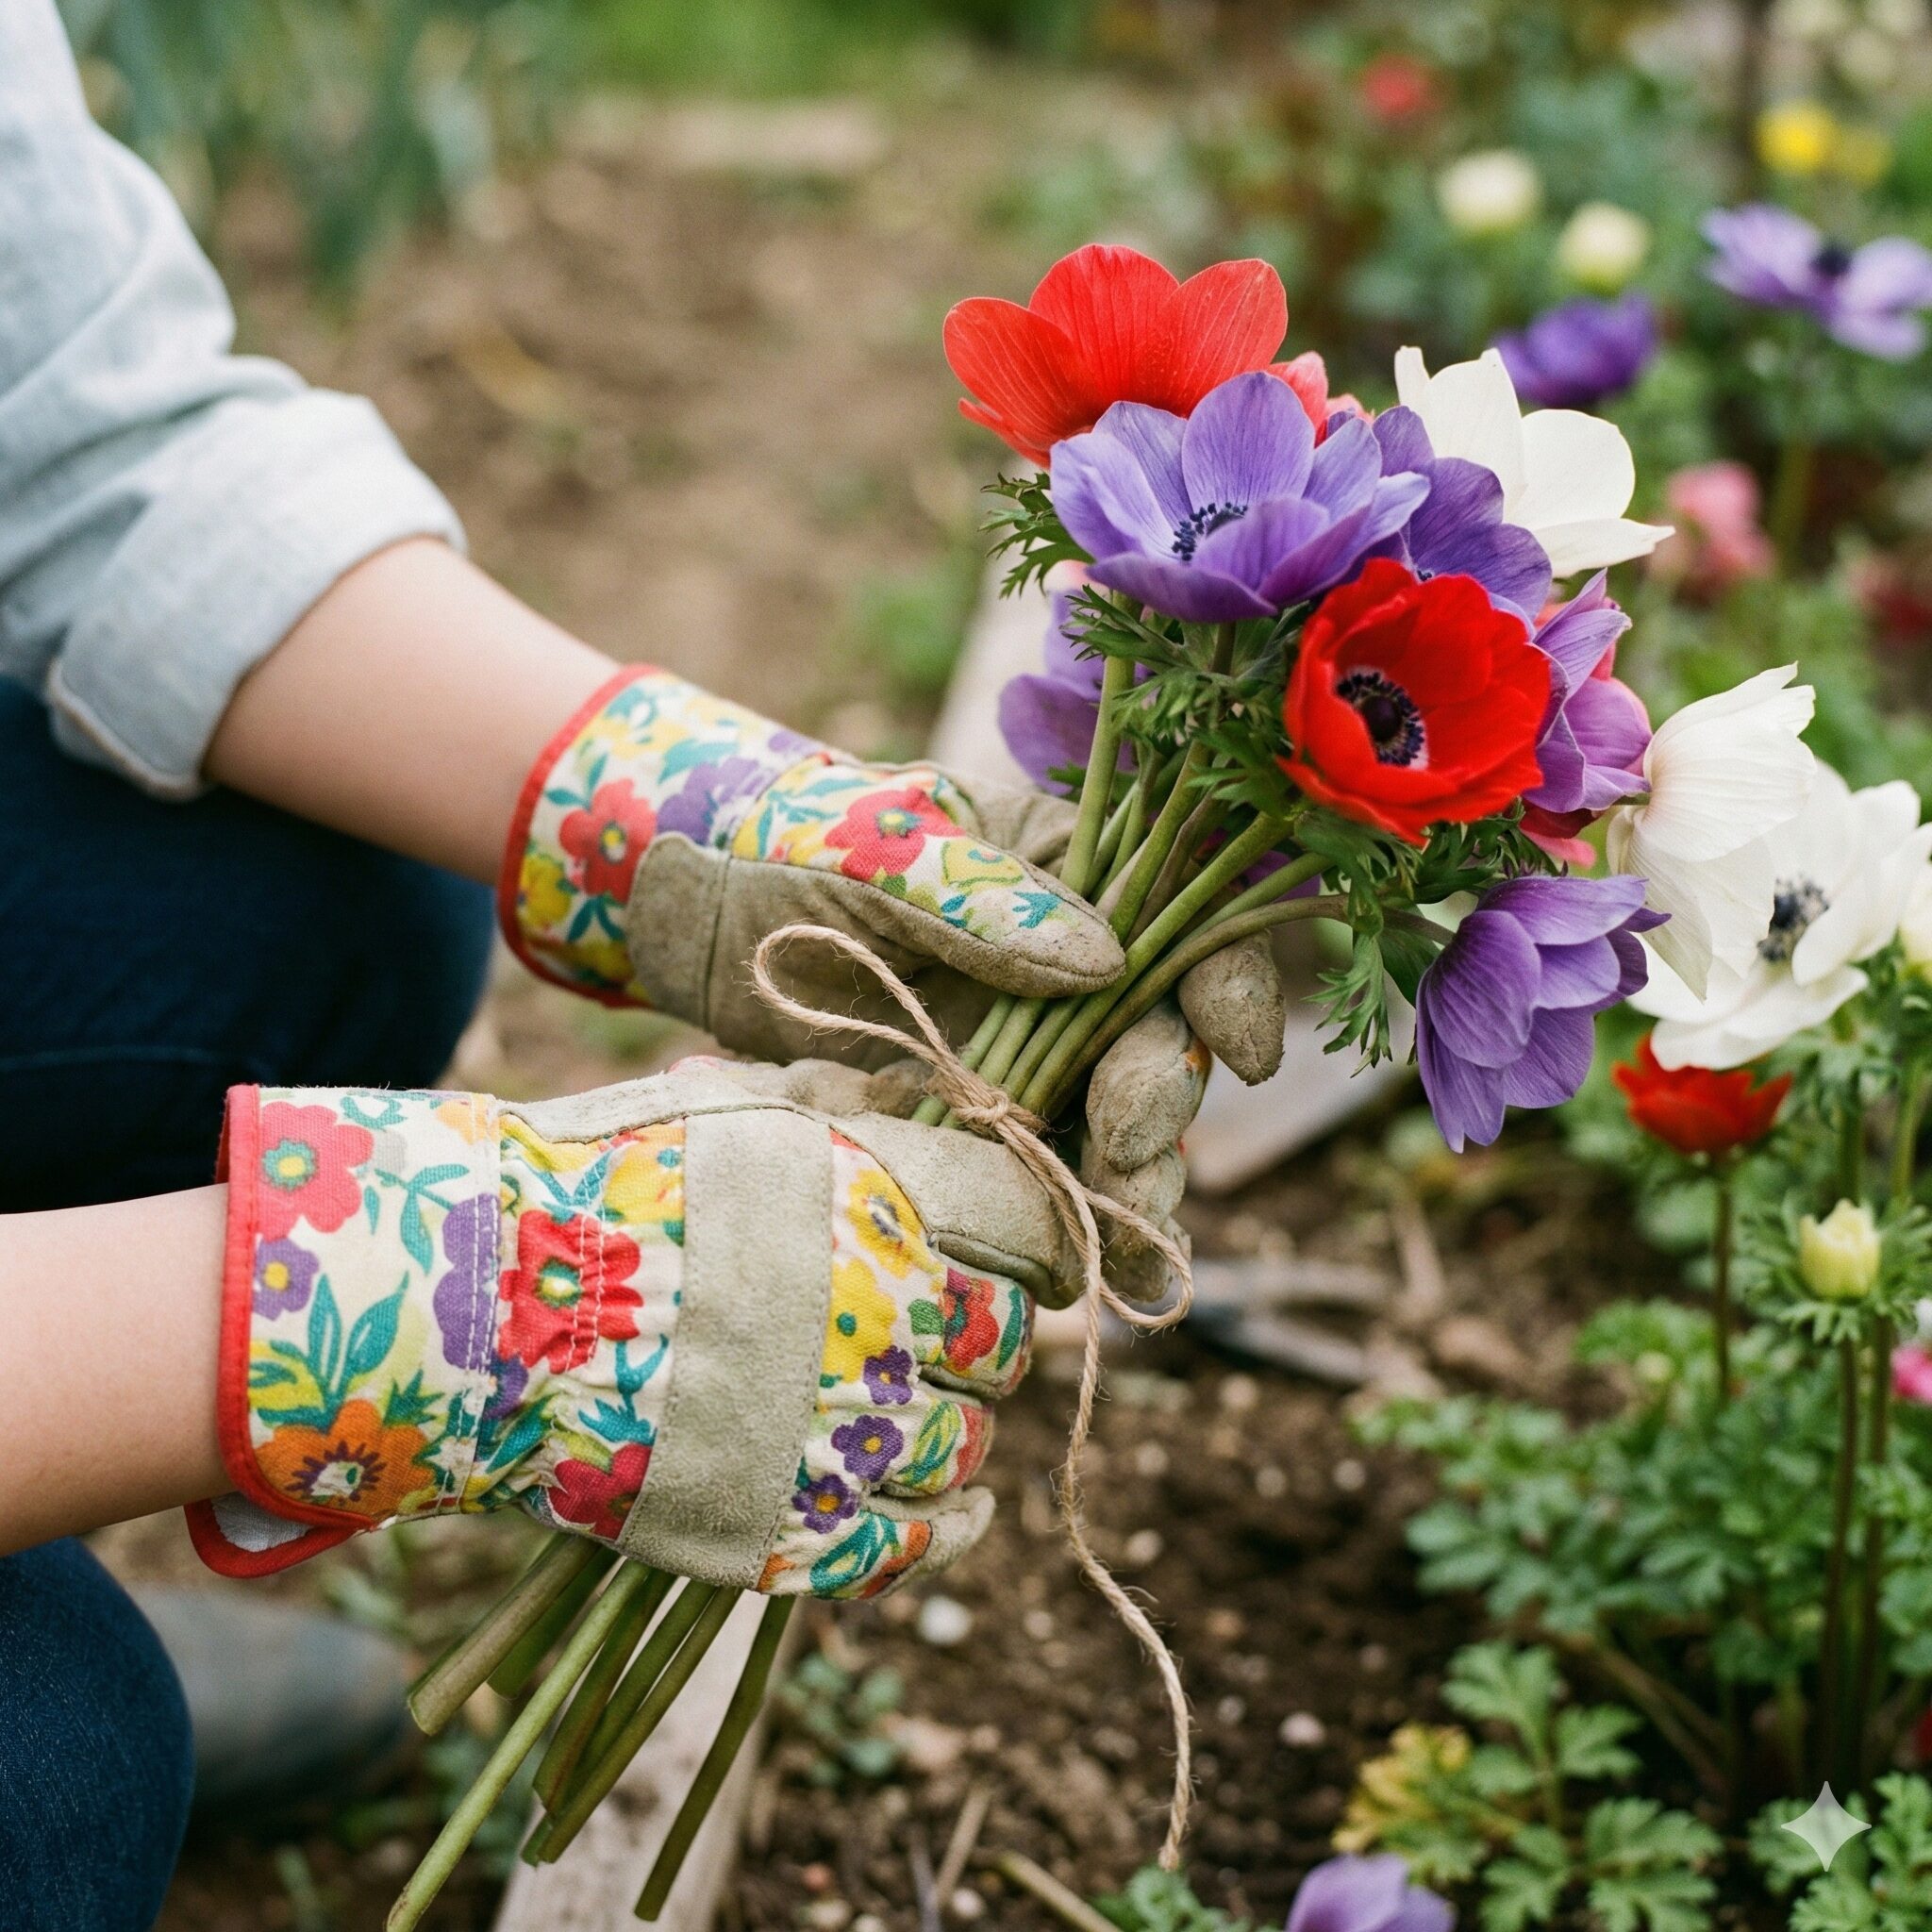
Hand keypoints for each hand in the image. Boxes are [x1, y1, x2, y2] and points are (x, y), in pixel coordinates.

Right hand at [188, 1058, 1081, 1597]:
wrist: (465, 1308)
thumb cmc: (587, 1181)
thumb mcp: (717, 1105)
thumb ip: (829, 1100)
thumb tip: (909, 1094)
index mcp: (874, 1198)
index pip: (1032, 1225)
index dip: (1047, 1242)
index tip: (1043, 1258)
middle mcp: (878, 1313)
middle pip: (1008, 1338)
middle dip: (988, 1333)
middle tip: (953, 1333)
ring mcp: (835, 1432)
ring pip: (970, 1441)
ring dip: (958, 1423)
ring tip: (919, 1409)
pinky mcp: (786, 1531)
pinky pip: (916, 1542)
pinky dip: (949, 1524)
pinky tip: (957, 1508)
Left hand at [500, 670, 1288, 1293]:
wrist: (683, 899)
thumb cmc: (781, 835)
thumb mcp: (877, 844)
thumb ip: (983, 896)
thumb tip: (1107, 961)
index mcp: (1070, 870)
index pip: (1190, 919)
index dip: (1230, 986)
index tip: (1235, 1050)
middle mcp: (1067, 966)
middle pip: (1159, 1043)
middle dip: (1159, 1107)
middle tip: (1125, 1154)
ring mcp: (1021, 1044)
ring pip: (1108, 1125)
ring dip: (1127, 1190)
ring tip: (1127, 1255)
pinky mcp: (965, 1111)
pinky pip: (1026, 1171)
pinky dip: (1053, 1223)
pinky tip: (1080, 1278)